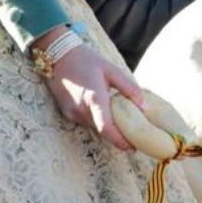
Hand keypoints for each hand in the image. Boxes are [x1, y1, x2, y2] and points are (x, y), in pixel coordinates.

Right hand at [37, 27, 144, 150]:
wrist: (57, 55)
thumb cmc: (86, 60)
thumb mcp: (112, 70)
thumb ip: (129, 88)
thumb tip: (145, 107)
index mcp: (94, 98)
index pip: (107, 128)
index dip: (120, 141)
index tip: (133, 148)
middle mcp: (81, 108)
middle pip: (103, 131)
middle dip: (118, 136)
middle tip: (134, 138)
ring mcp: (72, 112)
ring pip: (95, 128)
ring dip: (108, 128)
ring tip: (122, 122)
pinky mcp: (67, 112)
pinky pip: (87, 122)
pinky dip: (97, 121)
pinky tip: (104, 111)